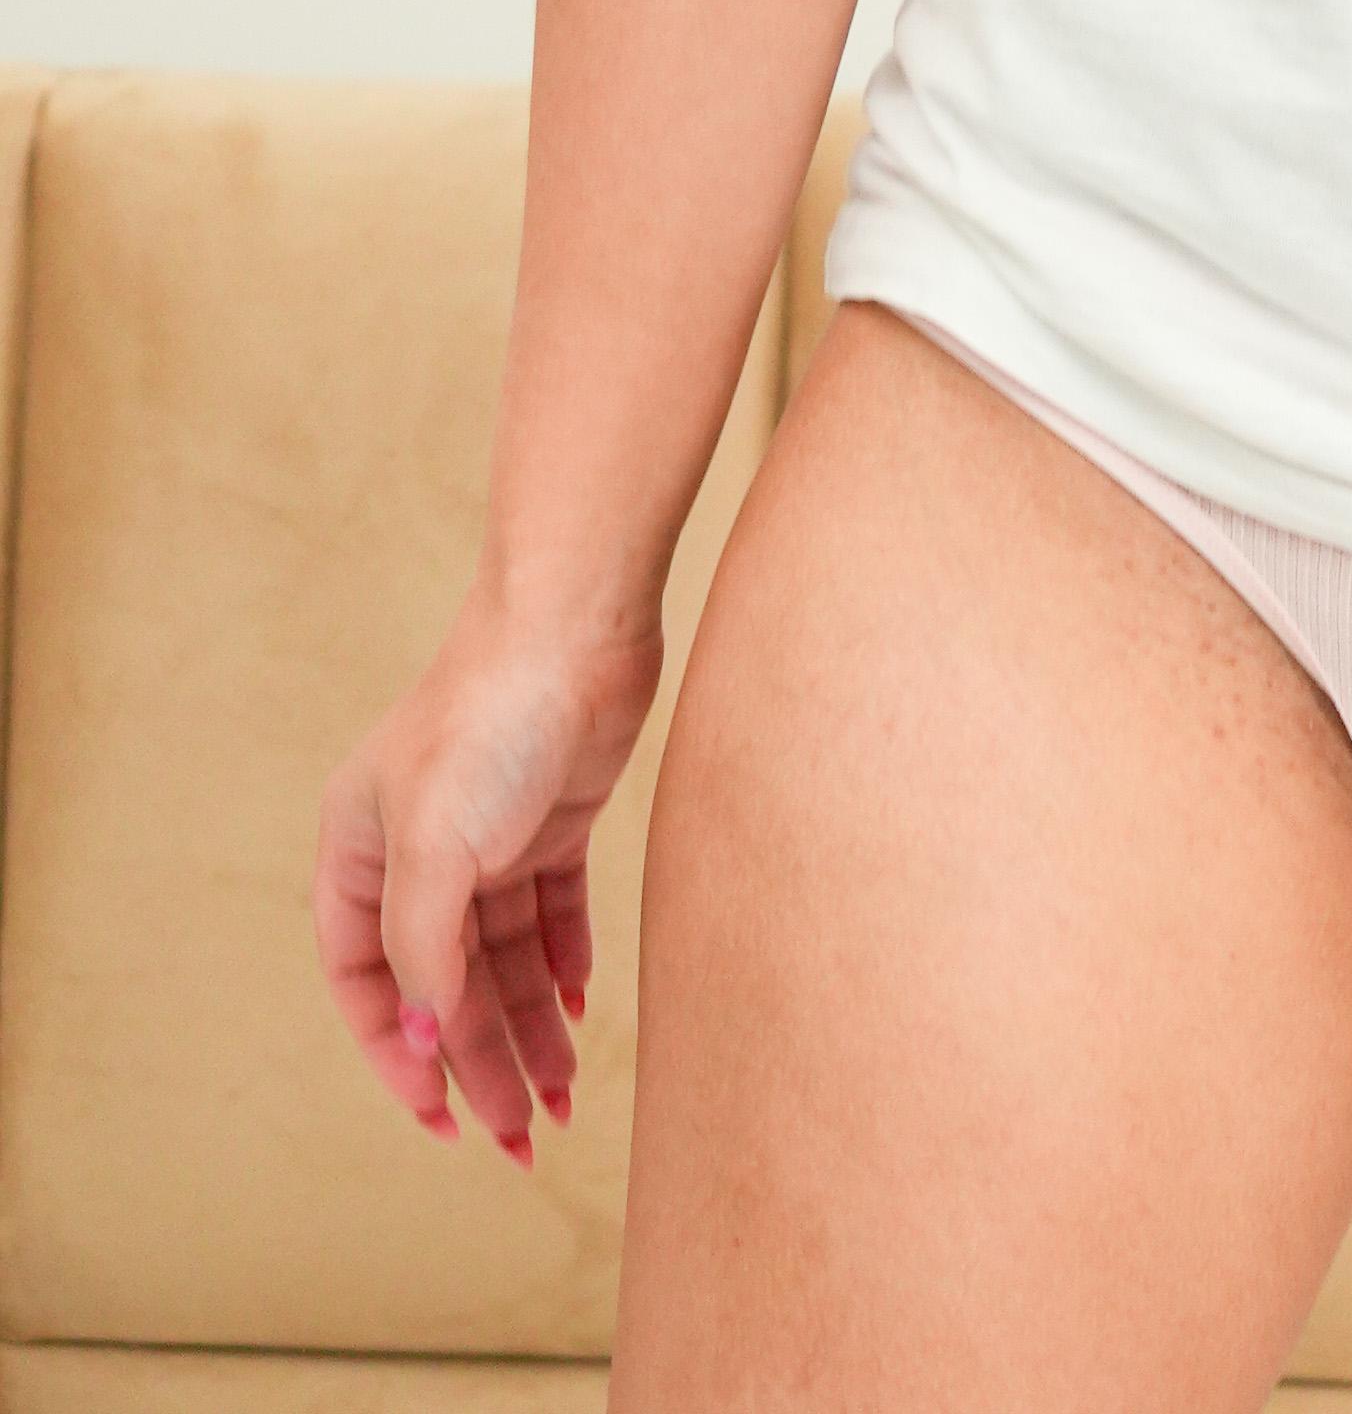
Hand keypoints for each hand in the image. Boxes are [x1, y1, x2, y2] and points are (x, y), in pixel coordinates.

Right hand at [313, 595, 665, 1158]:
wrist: (577, 624)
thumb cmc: (488, 720)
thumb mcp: (434, 845)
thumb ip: (422, 950)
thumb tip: (430, 1040)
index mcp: (360, 852)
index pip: (365, 983)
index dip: (400, 1057)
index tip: (444, 1120)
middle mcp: (418, 849)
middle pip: (445, 984)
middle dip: (479, 1064)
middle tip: (522, 1138)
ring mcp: (488, 833)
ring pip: (502, 959)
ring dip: (528, 1029)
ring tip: (561, 1102)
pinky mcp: (554, 816)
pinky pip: (551, 914)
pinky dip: (563, 965)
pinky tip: (580, 1014)